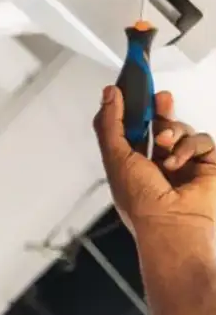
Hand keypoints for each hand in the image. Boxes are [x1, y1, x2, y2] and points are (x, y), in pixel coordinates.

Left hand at [93, 86, 215, 235]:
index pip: (131, 129)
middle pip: (159, 124)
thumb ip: (110, 124)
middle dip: (159, 109)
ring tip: (164, 147)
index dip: (130, 109)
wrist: (172, 225)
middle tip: (159, 98)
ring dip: (172, 133)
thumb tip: (109, 94)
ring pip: (181, 129)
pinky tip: (178, 163)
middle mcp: (156, 163)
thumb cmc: (139, 200)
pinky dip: (189, 147)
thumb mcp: (115, 157)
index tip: (129, 89)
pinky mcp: (207, 165)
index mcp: (130, 163)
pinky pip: (202, 141)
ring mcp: (183, 164)